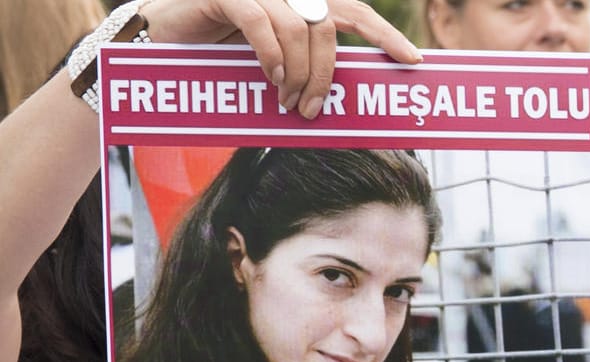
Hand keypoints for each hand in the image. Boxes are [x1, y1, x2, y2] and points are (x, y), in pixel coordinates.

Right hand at [142, 0, 419, 118]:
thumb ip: (306, 61)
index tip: (413, 59)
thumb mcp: (274, 59)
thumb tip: (342, 95)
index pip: (354, 10)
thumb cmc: (221, 50)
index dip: (385, 33)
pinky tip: (272, 78)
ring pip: (298, 28)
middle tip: (314, 109)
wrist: (162, 35)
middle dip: (327, 74)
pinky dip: (271, 54)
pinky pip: (260, 21)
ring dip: (298, 73)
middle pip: (327, 25)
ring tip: (287, 101)